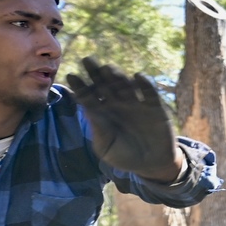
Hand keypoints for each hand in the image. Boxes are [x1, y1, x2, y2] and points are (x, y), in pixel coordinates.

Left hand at [64, 58, 181, 181]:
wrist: (152, 164)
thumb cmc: (125, 156)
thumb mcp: (106, 148)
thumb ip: (98, 130)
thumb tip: (88, 109)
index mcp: (102, 113)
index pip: (88, 97)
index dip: (80, 86)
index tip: (71, 76)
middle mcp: (117, 104)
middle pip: (105, 85)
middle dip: (96, 73)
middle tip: (87, 60)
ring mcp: (136, 103)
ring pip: (125, 85)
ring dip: (117, 76)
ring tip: (108, 68)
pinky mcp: (154, 106)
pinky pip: (149, 92)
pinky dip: (145, 84)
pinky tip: (138, 76)